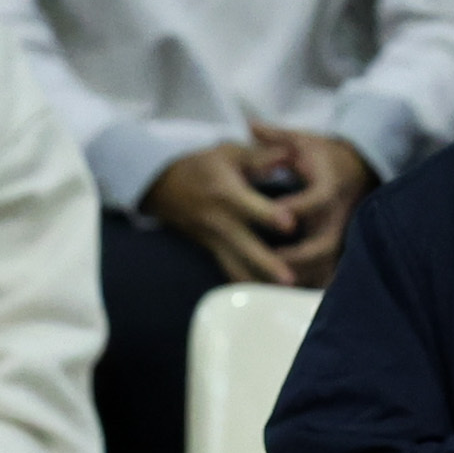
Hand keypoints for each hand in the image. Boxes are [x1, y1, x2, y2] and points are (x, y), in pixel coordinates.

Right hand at [140, 142, 302, 287]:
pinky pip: (231, 273)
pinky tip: (269, 300)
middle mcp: (219, 221)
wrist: (163, 185)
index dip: (269, 215)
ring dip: (259, 284)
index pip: (249, 207)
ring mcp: (214, 241)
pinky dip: (249, 287)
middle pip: (245, 247)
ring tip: (285, 297)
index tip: (290, 224)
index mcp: (226, 194)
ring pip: (236, 268)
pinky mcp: (212, 252)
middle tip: (290, 279)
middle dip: (267, 264)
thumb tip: (289, 154)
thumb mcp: (229, 152)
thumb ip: (260, 156)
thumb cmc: (204, 165)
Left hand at [249, 124, 376, 285]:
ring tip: (272, 286)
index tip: (277, 214)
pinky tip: (285, 297)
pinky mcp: (338, 250)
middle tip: (271, 261)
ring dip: (301, 277)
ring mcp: (340, 235)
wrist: (356, 168)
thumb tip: (251, 124)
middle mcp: (338, 214)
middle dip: (299, 256)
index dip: (299, 208)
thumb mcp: (302, 140)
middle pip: (325, 243)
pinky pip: (325, 274)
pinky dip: (307, 285)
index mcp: (330, 185)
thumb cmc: (322, 154)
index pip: (318, 199)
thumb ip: (276, 138)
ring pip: (325, 265)